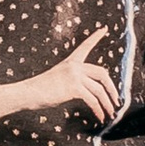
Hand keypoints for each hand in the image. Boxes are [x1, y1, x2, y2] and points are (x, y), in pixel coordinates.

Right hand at [0, 31, 116, 133]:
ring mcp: (74, 76)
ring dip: (107, 103)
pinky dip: (99, 110)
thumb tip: (88, 93)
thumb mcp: (58, 79)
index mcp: (70, 62)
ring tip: (110, 113)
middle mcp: (74, 66)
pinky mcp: (74, 88)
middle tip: (116, 100)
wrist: (28, 93)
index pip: (85, 46)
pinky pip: (93, 100)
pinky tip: (100, 117)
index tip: (104, 29)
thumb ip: (73, 81)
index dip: (95, 37)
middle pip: (102, 73)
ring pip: (100, 90)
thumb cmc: (39, 90)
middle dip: (112, 88)